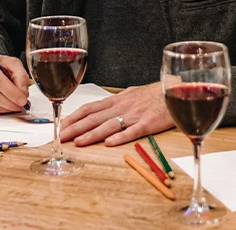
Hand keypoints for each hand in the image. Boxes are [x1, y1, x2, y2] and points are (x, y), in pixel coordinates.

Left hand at [58, 82, 173, 146]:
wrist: (175, 91)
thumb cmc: (153, 95)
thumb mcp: (131, 94)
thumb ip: (117, 102)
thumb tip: (103, 107)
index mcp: (117, 100)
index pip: (90, 108)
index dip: (74, 117)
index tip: (61, 125)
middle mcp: (122, 106)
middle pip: (95, 117)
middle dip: (76, 127)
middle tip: (61, 136)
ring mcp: (134, 115)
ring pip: (109, 125)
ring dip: (92, 134)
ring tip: (78, 142)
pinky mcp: (148, 123)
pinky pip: (132, 131)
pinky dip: (120, 137)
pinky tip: (109, 143)